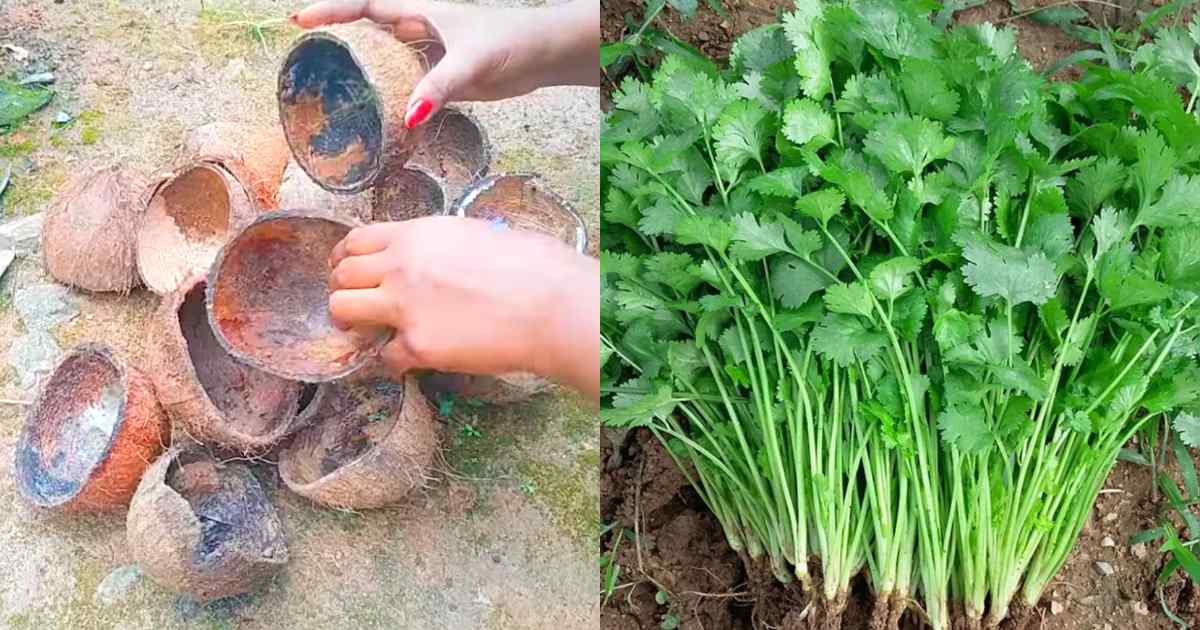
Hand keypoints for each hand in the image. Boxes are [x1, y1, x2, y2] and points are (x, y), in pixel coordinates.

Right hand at [293, 0, 598, 127]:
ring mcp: (427, 55)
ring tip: (327, 92)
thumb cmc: (509, 42)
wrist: (540, 56)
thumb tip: (410, 116)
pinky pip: (405, 87)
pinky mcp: (439, 79)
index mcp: (418, 11)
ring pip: (384, 61)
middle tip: (303, 59)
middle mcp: (417, 30)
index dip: (331, 11)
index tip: (301, 21)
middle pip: (367, 32)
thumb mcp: (471, 62)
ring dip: (360, 74)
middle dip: (336, 41)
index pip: (364, 6)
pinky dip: (389, 100)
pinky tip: (376, 120)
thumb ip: (439, 87)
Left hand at [327, 217, 599, 399]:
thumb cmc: (533, 265)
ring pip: (342, 311)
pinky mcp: (418, 345)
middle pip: (340, 276)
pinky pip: (384, 357)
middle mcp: (400, 266)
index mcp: (416, 234)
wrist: (551, 305)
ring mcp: (404, 307)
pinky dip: (394, 361)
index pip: (355, 240)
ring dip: (352, 324)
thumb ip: (443, 244)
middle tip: (359, 306)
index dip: (346, 258)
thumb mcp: (477, 234)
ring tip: (371, 333)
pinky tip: (413, 359)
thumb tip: (441, 255)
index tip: (350, 271)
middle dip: (344, 291)